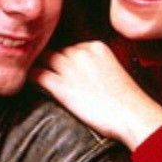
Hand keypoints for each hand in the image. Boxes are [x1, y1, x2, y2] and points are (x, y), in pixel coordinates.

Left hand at [34, 40, 161, 149]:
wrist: (133, 115)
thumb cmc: (127, 101)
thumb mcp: (114, 71)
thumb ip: (97, 65)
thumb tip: (84, 73)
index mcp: (96, 46)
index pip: (72, 47)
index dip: (65, 59)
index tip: (63, 69)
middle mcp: (82, 53)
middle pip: (58, 52)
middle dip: (52, 62)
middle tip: (46, 72)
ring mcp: (71, 68)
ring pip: (44, 59)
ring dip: (39, 66)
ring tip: (34, 75)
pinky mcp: (62, 86)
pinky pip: (38, 74)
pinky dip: (31, 76)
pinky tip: (28, 81)